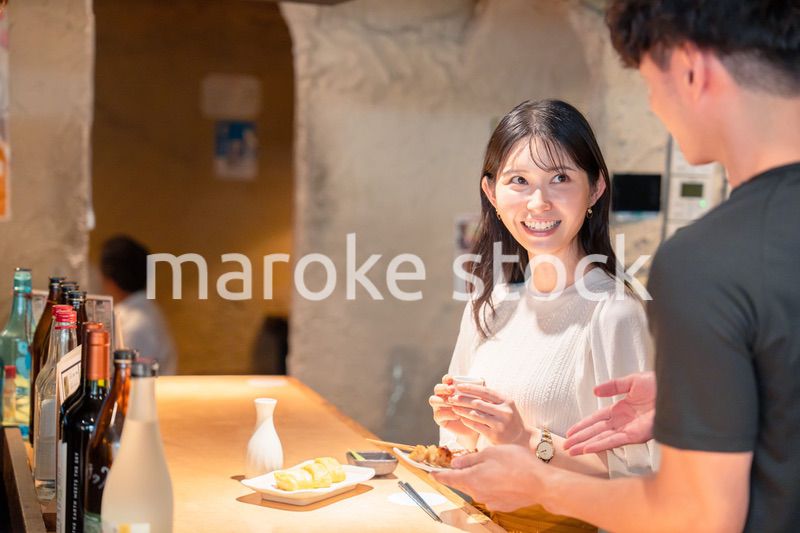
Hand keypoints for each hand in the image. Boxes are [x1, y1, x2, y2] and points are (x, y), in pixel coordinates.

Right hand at [429, 375, 476, 440]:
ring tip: (453, 403)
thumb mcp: (479, 399)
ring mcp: (438, 407)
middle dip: (443, 388)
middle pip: (437, 388)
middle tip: (452, 390)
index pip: (445, 380)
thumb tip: (482, 379)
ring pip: (433, 400)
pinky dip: (448, 413)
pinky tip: (457, 415)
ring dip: (442, 400)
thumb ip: (479, 390)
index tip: (452, 379)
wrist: (475, 428)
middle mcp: (442, 396)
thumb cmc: (477, 410)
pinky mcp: (439, 418)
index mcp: (450, 389)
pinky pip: (439, 414)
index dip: (447, 378)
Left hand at [433, 445, 547, 511]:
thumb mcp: (490, 453)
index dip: (438, 474)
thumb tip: (455, 463)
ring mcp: (490, 501)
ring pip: (477, 487)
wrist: (541, 484)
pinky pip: (490, 493)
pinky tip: (503, 477)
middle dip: (460, 473)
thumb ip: (470, 459)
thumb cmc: (516, 463)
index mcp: (471, 478)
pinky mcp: (501, 505)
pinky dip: (492, 485)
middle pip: (463, 482)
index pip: (448, 477)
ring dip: (479, 478)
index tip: (430, 473)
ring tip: (492, 466)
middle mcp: (477, 493)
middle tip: (460, 463)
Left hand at [448, 384, 531, 445]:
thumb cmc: (509, 420)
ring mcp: (500, 423)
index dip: (471, 388)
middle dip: (462, 399)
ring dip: (462, 410)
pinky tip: (461, 419)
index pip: (486, 391)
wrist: (521, 440)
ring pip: (475, 414)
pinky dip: (467, 421)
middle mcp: (504, 411)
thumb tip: (471, 388)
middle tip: (452, 398)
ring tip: (453, 408)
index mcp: (506, 400)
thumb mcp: (506, 406)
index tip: (459, 386)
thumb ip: (492, 399)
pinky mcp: (495, 435)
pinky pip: (476, 426)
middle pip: (478, 402)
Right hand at [563, 371, 655, 454]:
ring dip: (586, 445)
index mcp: (621, 409)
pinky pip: (615, 441)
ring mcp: (629, 429)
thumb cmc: (660, 386)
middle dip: (580, 439)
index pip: (597, 419)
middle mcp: (623, 422)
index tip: (570, 432)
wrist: (676, 391)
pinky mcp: (637, 434)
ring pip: (602, 438)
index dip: (583, 425)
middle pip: (596, 431)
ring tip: (572, 450)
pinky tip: (589, 448)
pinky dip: (601, 444)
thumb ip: (614, 386)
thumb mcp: (632, 381)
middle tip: (565, 446)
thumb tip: (595, 390)